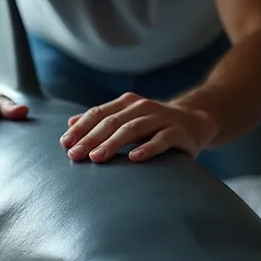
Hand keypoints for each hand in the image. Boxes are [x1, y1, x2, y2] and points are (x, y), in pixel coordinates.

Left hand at [59, 92, 215, 162]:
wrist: (195, 120)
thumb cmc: (153, 124)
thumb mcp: (127, 118)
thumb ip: (101, 120)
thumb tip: (70, 124)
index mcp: (127, 103)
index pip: (99, 114)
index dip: (81, 128)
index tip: (65, 144)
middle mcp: (142, 107)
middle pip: (112, 122)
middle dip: (91, 138)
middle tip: (75, 154)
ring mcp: (161, 118)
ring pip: (133, 129)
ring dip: (113, 143)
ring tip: (97, 157)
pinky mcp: (178, 132)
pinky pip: (162, 140)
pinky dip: (148, 148)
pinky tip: (135, 158)